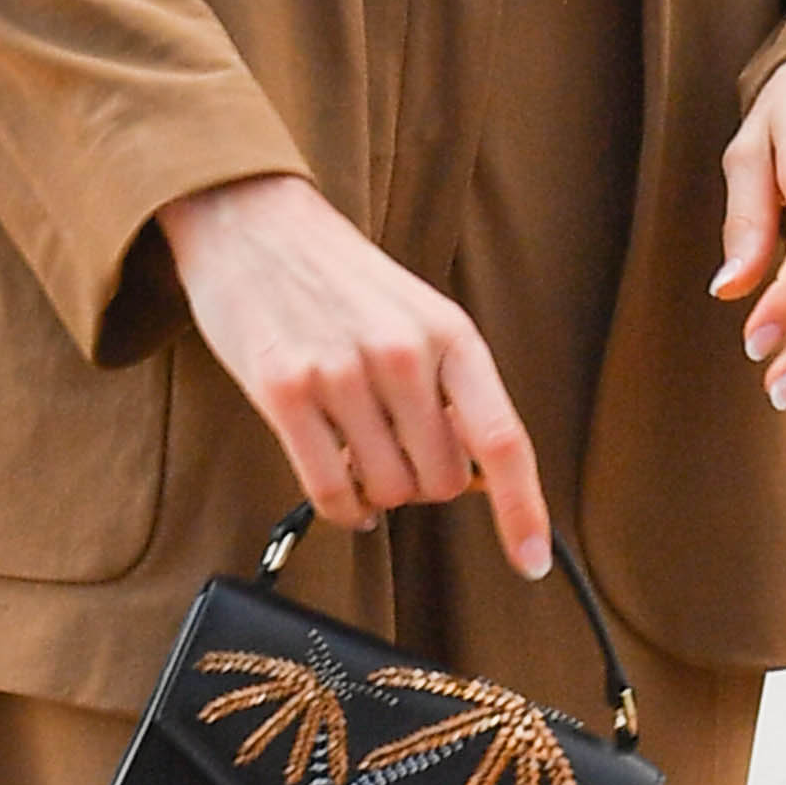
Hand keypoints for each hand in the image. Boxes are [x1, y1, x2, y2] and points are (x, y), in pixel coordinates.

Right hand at [157, 171, 549, 574]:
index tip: (530, 561)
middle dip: (425, 485)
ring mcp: (340, 374)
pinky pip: (331, 493)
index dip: (523, 509)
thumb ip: (452, 388)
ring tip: (363, 456)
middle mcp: (402, 355)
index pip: (502, 439)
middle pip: (441, 482)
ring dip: (380, 494)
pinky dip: (345, 510)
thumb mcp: (419, 315)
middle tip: (399, 452)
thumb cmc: (343, 280)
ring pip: (387, 493)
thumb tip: (481, 477)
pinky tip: (344, 494)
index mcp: (451, 333)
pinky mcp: (283, 393)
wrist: (255, 223)